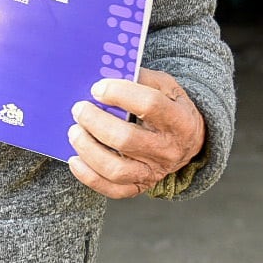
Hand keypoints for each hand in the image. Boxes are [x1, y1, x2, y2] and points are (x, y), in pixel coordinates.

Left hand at [67, 67, 204, 198]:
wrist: (188, 140)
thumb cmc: (169, 107)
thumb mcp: (165, 86)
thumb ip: (141, 78)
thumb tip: (107, 73)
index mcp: (179, 119)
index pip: (150, 105)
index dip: (120, 93)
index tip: (97, 88)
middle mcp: (168, 149)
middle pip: (126, 139)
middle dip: (95, 122)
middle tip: (79, 109)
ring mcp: (154, 171)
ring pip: (116, 169)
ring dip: (88, 149)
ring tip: (74, 131)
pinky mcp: (141, 186)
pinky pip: (113, 190)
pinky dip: (89, 177)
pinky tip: (75, 159)